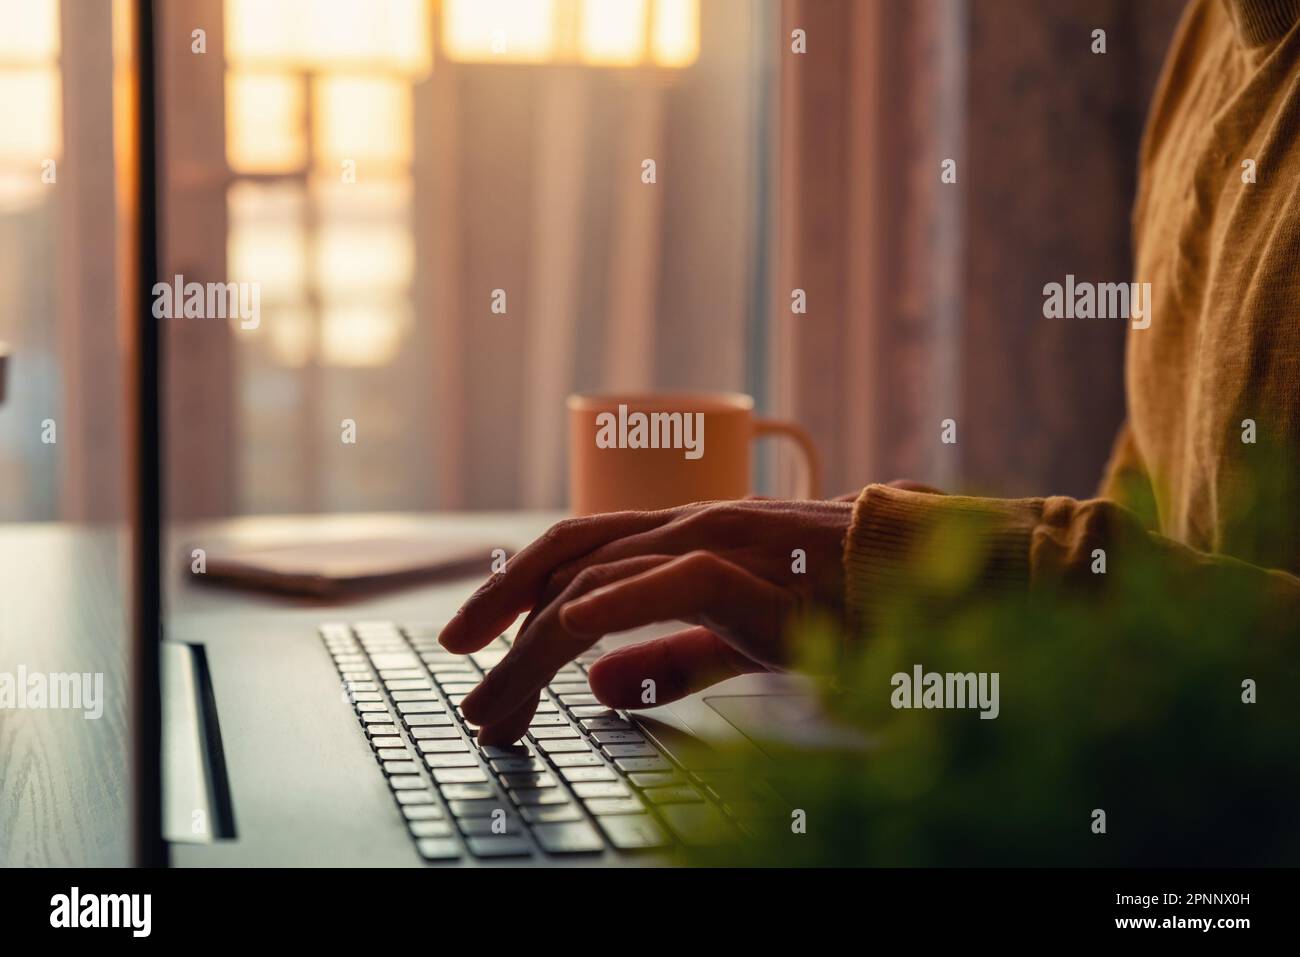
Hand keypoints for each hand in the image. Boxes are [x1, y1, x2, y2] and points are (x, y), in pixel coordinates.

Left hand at [441, 498, 854, 744]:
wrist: (919, 574)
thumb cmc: (837, 601)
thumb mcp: (736, 639)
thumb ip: (671, 659)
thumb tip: (599, 688)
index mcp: (679, 536)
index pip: (574, 549)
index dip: (512, 591)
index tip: (470, 646)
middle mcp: (687, 525)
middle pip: (568, 565)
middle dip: (503, 623)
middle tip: (467, 690)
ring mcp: (721, 540)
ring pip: (603, 581)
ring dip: (538, 644)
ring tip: (501, 703)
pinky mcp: (760, 570)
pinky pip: (680, 578)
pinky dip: (622, 599)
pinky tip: (576, 632)